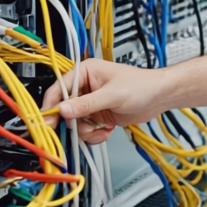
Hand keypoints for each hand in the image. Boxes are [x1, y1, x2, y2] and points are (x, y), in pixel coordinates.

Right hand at [40, 59, 168, 143]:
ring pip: (75, 122)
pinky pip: (86, 129)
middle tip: (74, 131)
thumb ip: (87, 104)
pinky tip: (106, 131)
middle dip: (72, 122)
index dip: (52, 105)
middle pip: (65, 108)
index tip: (47, 120)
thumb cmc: (141, 86)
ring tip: (101, 130)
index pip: (59, 89)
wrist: (159, 97)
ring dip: (86, 130)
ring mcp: (91, 103)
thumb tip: (64, 109)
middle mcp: (85, 87)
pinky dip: (94, 134)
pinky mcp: (98, 116)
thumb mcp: (112, 95)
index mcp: (85, 72)